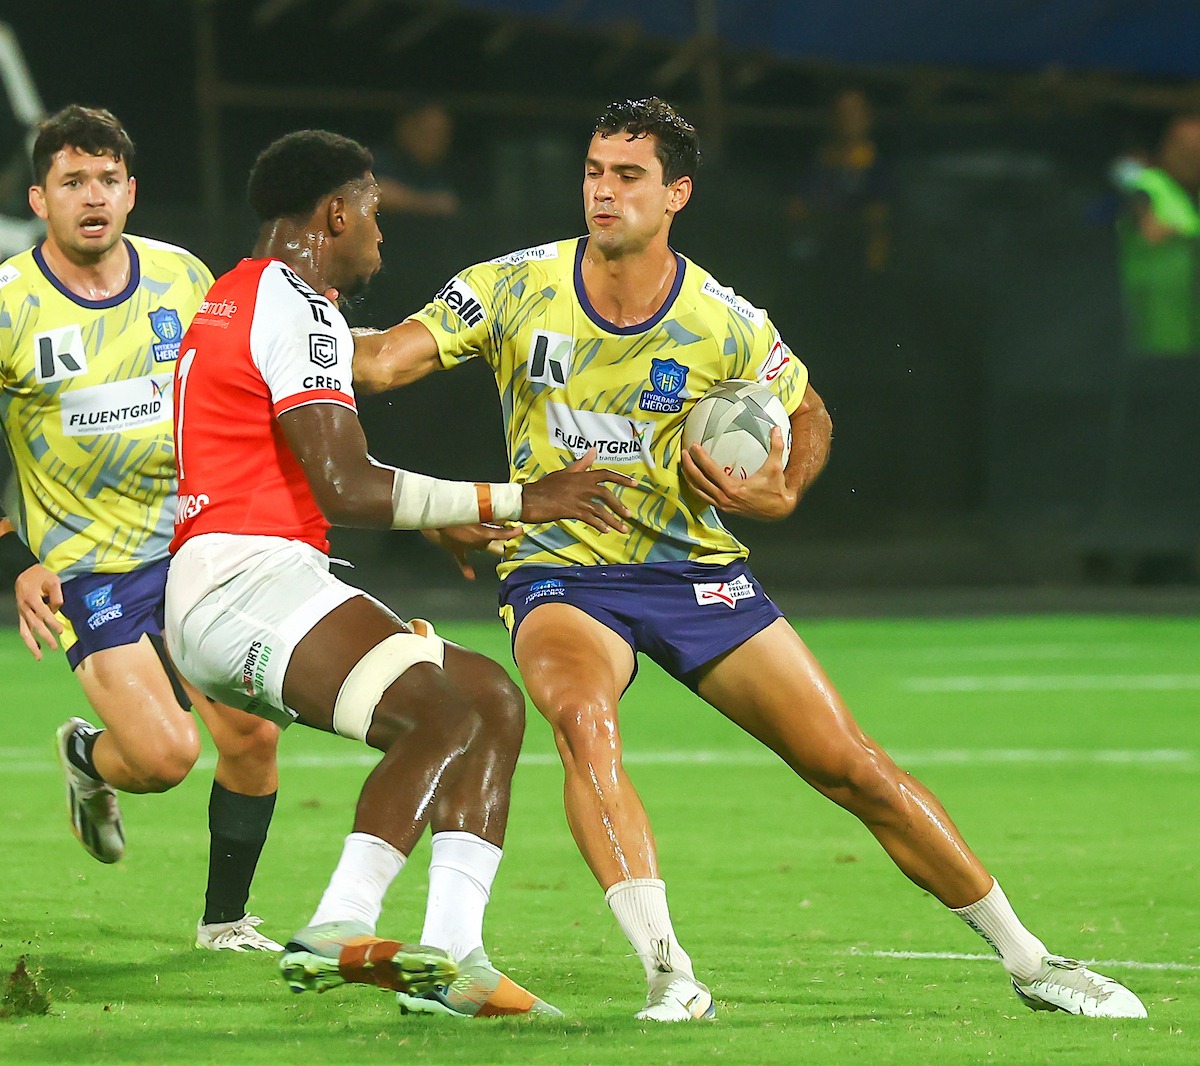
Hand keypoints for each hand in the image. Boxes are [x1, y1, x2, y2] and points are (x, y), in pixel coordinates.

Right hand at [14, 562, 63, 659]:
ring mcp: (21, 612)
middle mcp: (24, 607)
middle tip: (55, 647)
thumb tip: (58, 610)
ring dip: (32, 645)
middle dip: (45, 636)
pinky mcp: (22, 615)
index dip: (52, 622)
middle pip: (34, 625)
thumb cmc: (42, 576)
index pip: (43, 613)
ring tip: (39, 657)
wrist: (28, 573)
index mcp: (31, 597)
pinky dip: (28, 640)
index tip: (61, 631)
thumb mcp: (53, 580)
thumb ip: (57, 595)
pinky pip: (23, 629)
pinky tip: (36, 648)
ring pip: (24, 631)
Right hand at [421, 523, 523, 579]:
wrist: (434, 522)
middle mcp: (476, 542)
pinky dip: (467, 569)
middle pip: (490, 539)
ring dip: (483, 541)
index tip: (520, 530)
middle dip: (494, 533)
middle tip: (498, 523)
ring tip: (484, 532)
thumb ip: (487, 514)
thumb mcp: (473, 512)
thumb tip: (497, 515)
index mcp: (482, 534)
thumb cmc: (453, 516)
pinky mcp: (455, 549)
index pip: (503, 534)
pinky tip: (471, 576)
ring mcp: (466, 547)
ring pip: (480, 546)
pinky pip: (463, 561)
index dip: (513, 532)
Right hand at [520, 448, 636, 531]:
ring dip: (613, 520)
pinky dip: (599, 525)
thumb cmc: (545, 486)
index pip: (606, 474)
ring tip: (622, 529)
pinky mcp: (571, 511)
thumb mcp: (564, 472)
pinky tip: (606, 531)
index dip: (622, 478)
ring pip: (600, 510)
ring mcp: (576, 499)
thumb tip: (593, 450)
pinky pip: (590, 518)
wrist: (528, 499)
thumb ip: (581, 464)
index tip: (635, 484)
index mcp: (581, 475)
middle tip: (629, 516)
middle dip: (619, 506)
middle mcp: (581, 486)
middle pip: (607, 494)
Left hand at [681, 427, 796, 519]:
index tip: (694, 446)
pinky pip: (704, 498)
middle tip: (684, 453)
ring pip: (698, 492)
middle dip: (689, 466)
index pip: (710, 470)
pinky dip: (696, 488)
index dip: (700, 457)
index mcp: (733, 488)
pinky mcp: (724, 508)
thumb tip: (777, 428)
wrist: (779, 510)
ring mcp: (723, 505)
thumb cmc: (776, 489)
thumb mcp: (775, 467)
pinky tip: (693, 480)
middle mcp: (724, 498)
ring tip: (684, 465)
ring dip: (689, 478)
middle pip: (699, 481)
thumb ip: (776, 446)